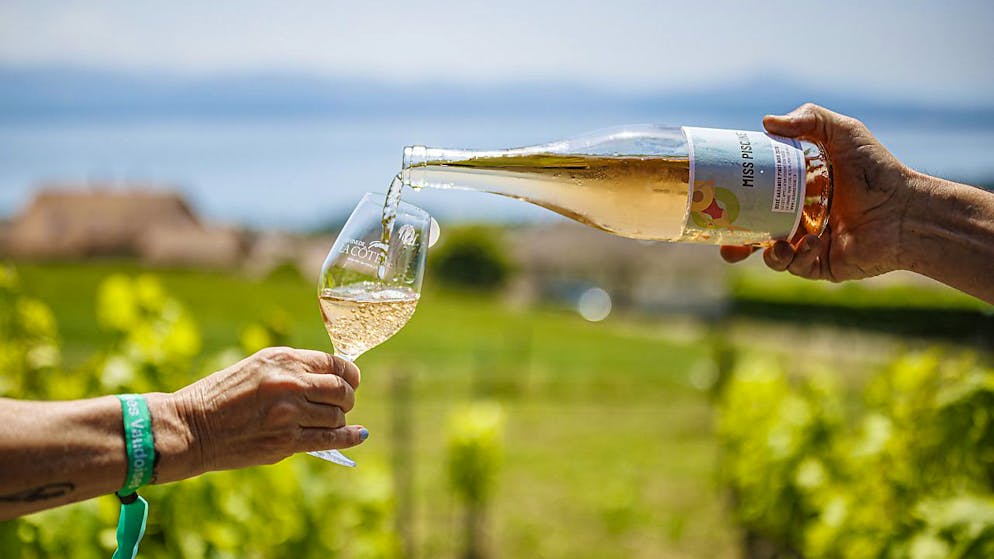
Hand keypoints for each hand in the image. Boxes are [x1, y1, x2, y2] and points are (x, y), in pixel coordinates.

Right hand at [154, 347, 365, 481]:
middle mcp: (290, 383)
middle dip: (347, 397)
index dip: (349, 374)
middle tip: (343, 403)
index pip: (334, 363)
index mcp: (283, 359)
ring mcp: (290, 413)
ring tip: (330, 421)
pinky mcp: (286, 441)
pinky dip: (349, 437)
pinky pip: (330, 438)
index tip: (350, 381)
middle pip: (341, 389)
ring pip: (337, 415)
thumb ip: (291, 370)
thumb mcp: (256, 368)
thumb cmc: (220, 396)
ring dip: (340, 419)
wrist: (190, 427)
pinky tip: (358, 435)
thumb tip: (328, 380)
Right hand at [720, 103, 920, 280]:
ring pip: (771, 254)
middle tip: (721, 239)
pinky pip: (796, 266)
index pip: (759, 195)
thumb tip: (765, 122)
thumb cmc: (878, 170)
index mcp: (799, 190)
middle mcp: (801, 218)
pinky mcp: (821, 266)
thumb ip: (808, 119)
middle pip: (756, 231)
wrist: (907, 211)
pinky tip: (808, 243)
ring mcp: (809, 244)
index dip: (737, 199)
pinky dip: (795, 257)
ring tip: (771, 245)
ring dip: (765, 252)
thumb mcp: (843, 133)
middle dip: (735, 240)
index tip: (718, 197)